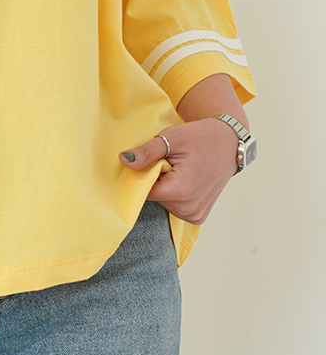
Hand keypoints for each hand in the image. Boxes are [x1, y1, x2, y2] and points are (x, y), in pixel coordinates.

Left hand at [119, 118, 238, 223]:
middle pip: (154, 198)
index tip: (154, 161)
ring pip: (163, 203)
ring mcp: (194, 215)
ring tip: (181, 171)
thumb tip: (124, 160)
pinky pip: (175, 208)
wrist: (230, 144)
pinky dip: (175, 196)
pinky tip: (186, 181)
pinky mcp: (197, 217)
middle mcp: (188, 208)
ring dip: (166, 188)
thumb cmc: (201, 137)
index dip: (144, 175)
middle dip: (156, 181)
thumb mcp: (172, 138)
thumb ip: (147, 152)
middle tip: (171, 163)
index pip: (143, 191)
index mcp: (180, 191)